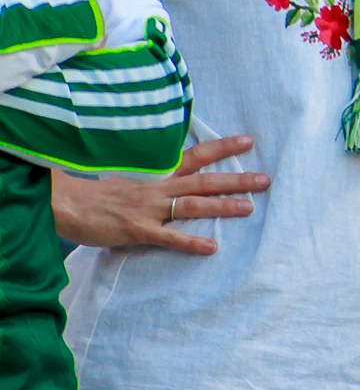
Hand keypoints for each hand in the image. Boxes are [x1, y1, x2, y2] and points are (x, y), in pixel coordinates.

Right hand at [51, 135, 267, 254]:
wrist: (64, 203)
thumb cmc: (96, 194)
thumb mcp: (131, 178)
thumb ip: (156, 178)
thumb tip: (180, 176)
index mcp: (156, 174)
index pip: (195, 156)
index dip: (222, 148)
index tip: (248, 142)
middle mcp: (157, 187)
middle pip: (204, 180)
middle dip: (236, 180)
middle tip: (265, 180)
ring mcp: (148, 208)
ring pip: (192, 205)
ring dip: (222, 206)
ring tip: (249, 208)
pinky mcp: (138, 230)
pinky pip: (169, 237)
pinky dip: (191, 242)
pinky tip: (212, 247)